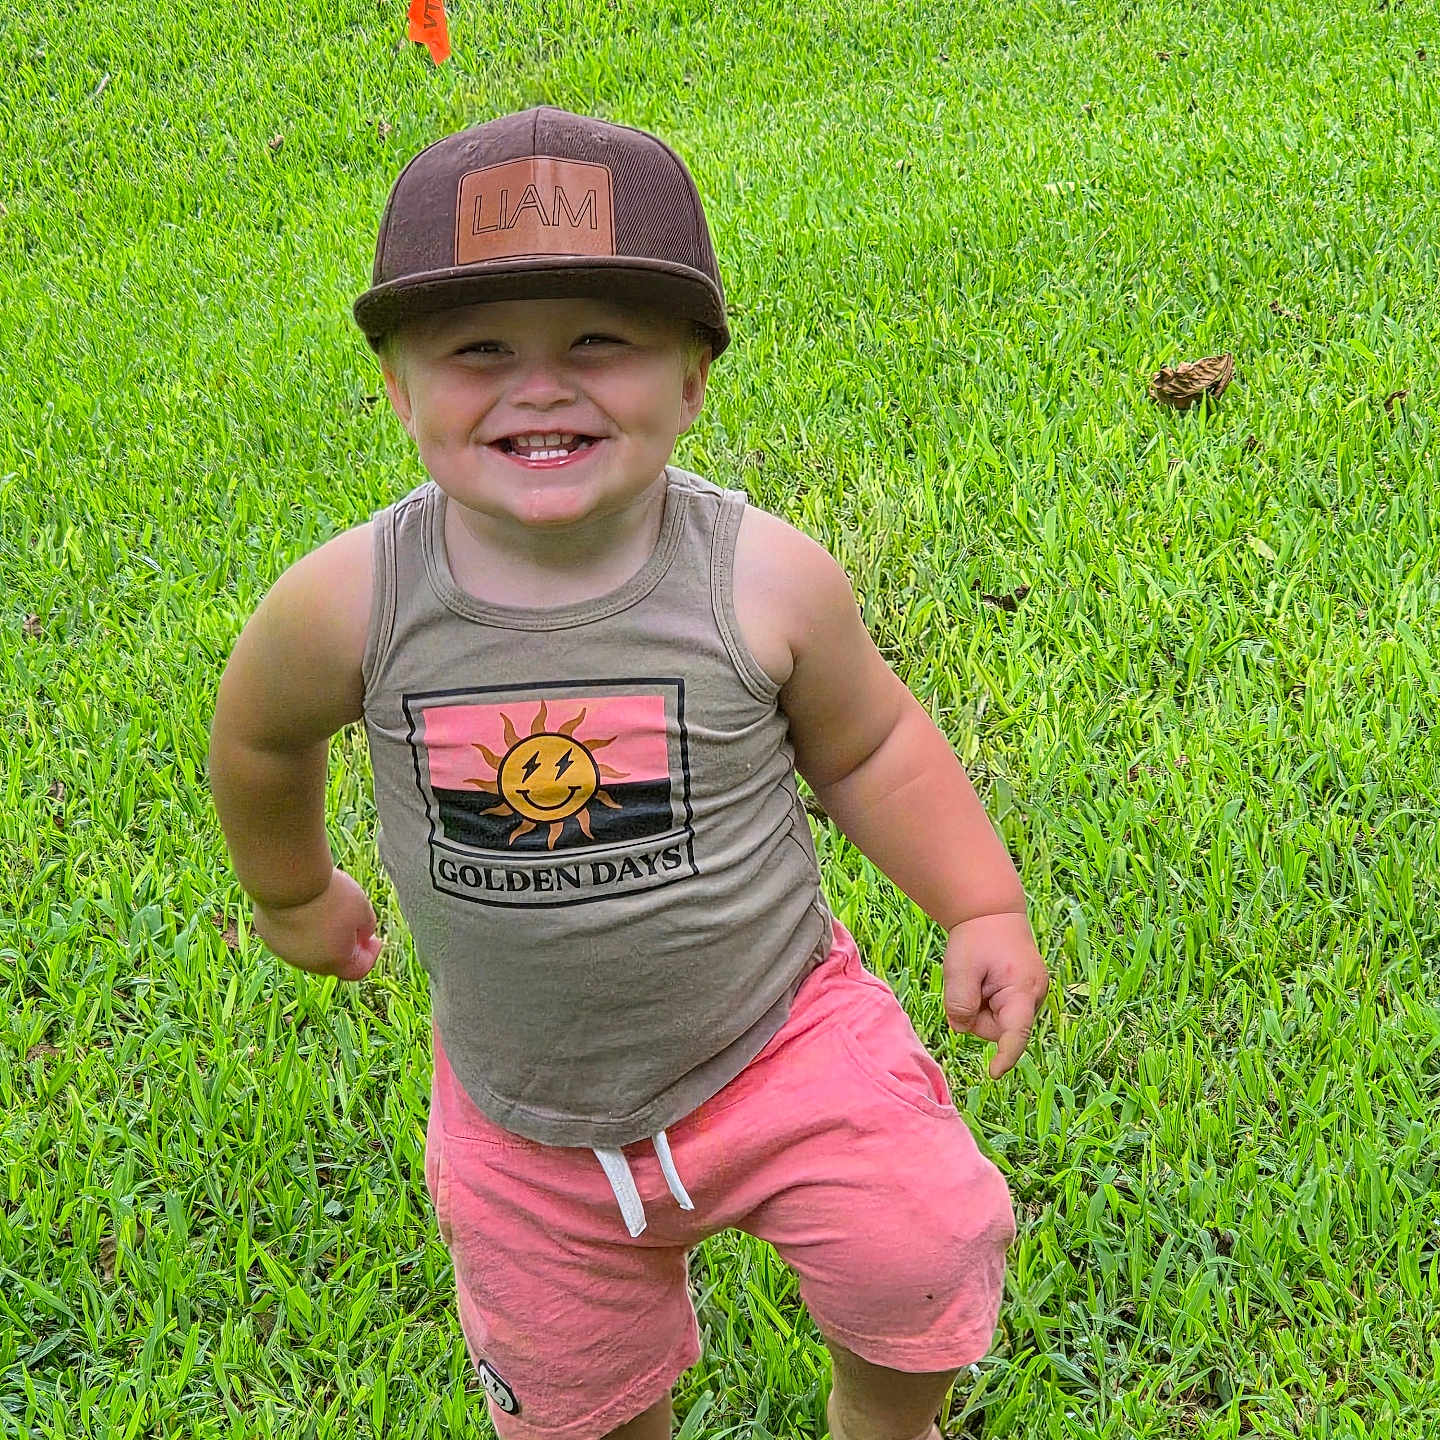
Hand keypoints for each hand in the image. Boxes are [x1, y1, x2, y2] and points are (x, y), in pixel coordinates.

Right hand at [251, 867, 381, 980]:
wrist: (288, 881)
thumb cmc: (330, 896)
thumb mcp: (362, 909)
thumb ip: (366, 926)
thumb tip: (363, 934)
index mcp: (335, 962)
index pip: (357, 970)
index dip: (370, 956)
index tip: (375, 939)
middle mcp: (307, 963)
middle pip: (332, 959)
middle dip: (346, 944)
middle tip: (354, 922)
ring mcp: (284, 950)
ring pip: (309, 945)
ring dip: (321, 932)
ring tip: (327, 906)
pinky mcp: (268, 933)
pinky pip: (289, 932)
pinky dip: (300, 922)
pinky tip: (305, 901)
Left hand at [943, 909, 1048, 1077]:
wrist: (991, 913)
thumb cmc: (976, 938)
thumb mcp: (959, 969)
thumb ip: (960, 1003)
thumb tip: (962, 1030)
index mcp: (1022, 990)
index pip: (1015, 1033)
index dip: (1005, 1056)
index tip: (994, 1074)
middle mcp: (1035, 996)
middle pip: (999, 1029)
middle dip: (977, 1015)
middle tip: (967, 983)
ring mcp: (1033, 995)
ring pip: (998, 1022)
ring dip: (980, 1007)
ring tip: (977, 977)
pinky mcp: (1026, 994)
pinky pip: (1001, 1011)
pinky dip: (986, 1001)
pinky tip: (984, 980)